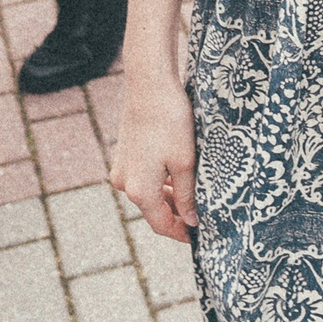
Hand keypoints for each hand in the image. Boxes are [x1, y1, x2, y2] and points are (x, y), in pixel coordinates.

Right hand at [111, 70, 199, 241]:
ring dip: (168, 198)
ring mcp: (122, 168)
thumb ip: (187, 195)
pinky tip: (176, 176)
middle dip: (176, 215)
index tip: (198, 237)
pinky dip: (159, 183)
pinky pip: (142, 178)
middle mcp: (125, 184)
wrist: (149, 85)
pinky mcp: (123, 154)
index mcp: (141, 191)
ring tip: (192, 196)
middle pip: (153, 210)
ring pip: (148, 194)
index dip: (180, 233)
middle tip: (200, 217)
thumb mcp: (185, 162)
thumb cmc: (170, 122)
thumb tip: (189, 220)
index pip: (161, 224)